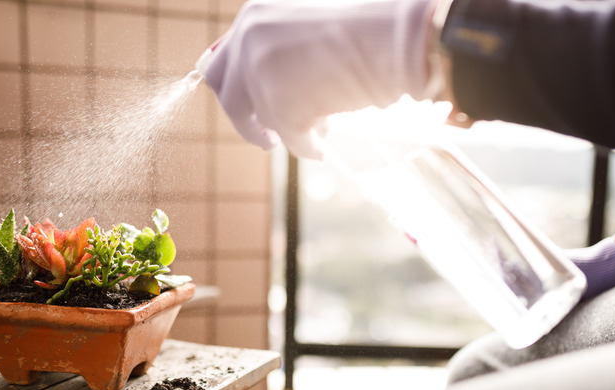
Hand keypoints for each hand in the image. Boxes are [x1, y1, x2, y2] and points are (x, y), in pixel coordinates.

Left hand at [199, 0, 435, 158]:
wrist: (394, 38)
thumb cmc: (366, 31)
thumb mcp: (310, 29)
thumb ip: (282, 51)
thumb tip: (272, 89)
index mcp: (255, 17)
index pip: (221, 56)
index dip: (234, 84)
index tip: (247, 103)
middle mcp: (248, 40)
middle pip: (220, 87)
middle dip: (241, 116)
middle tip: (265, 137)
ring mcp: (259, 72)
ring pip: (257, 116)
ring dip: (285, 130)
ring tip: (318, 132)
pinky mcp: (278, 105)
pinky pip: (288, 137)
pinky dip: (306, 146)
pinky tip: (322, 146)